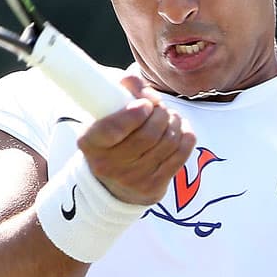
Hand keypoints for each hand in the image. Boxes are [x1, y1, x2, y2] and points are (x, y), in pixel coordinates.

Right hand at [77, 75, 195, 205]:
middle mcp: (108, 165)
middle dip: (161, 114)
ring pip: (168, 142)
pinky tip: (180, 129)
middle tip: (160, 107)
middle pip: (148, 135)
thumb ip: (124, 88)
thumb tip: (145, 90)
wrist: (112, 182)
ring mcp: (132, 180)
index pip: (113, 129)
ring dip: (174, 122)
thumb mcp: (107, 111)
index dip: (134, 114)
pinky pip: (180, 155)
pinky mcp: (153, 188)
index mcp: (90, 142)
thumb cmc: (112, 136)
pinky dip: (185, 136)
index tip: (145, 104)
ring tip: (170, 116)